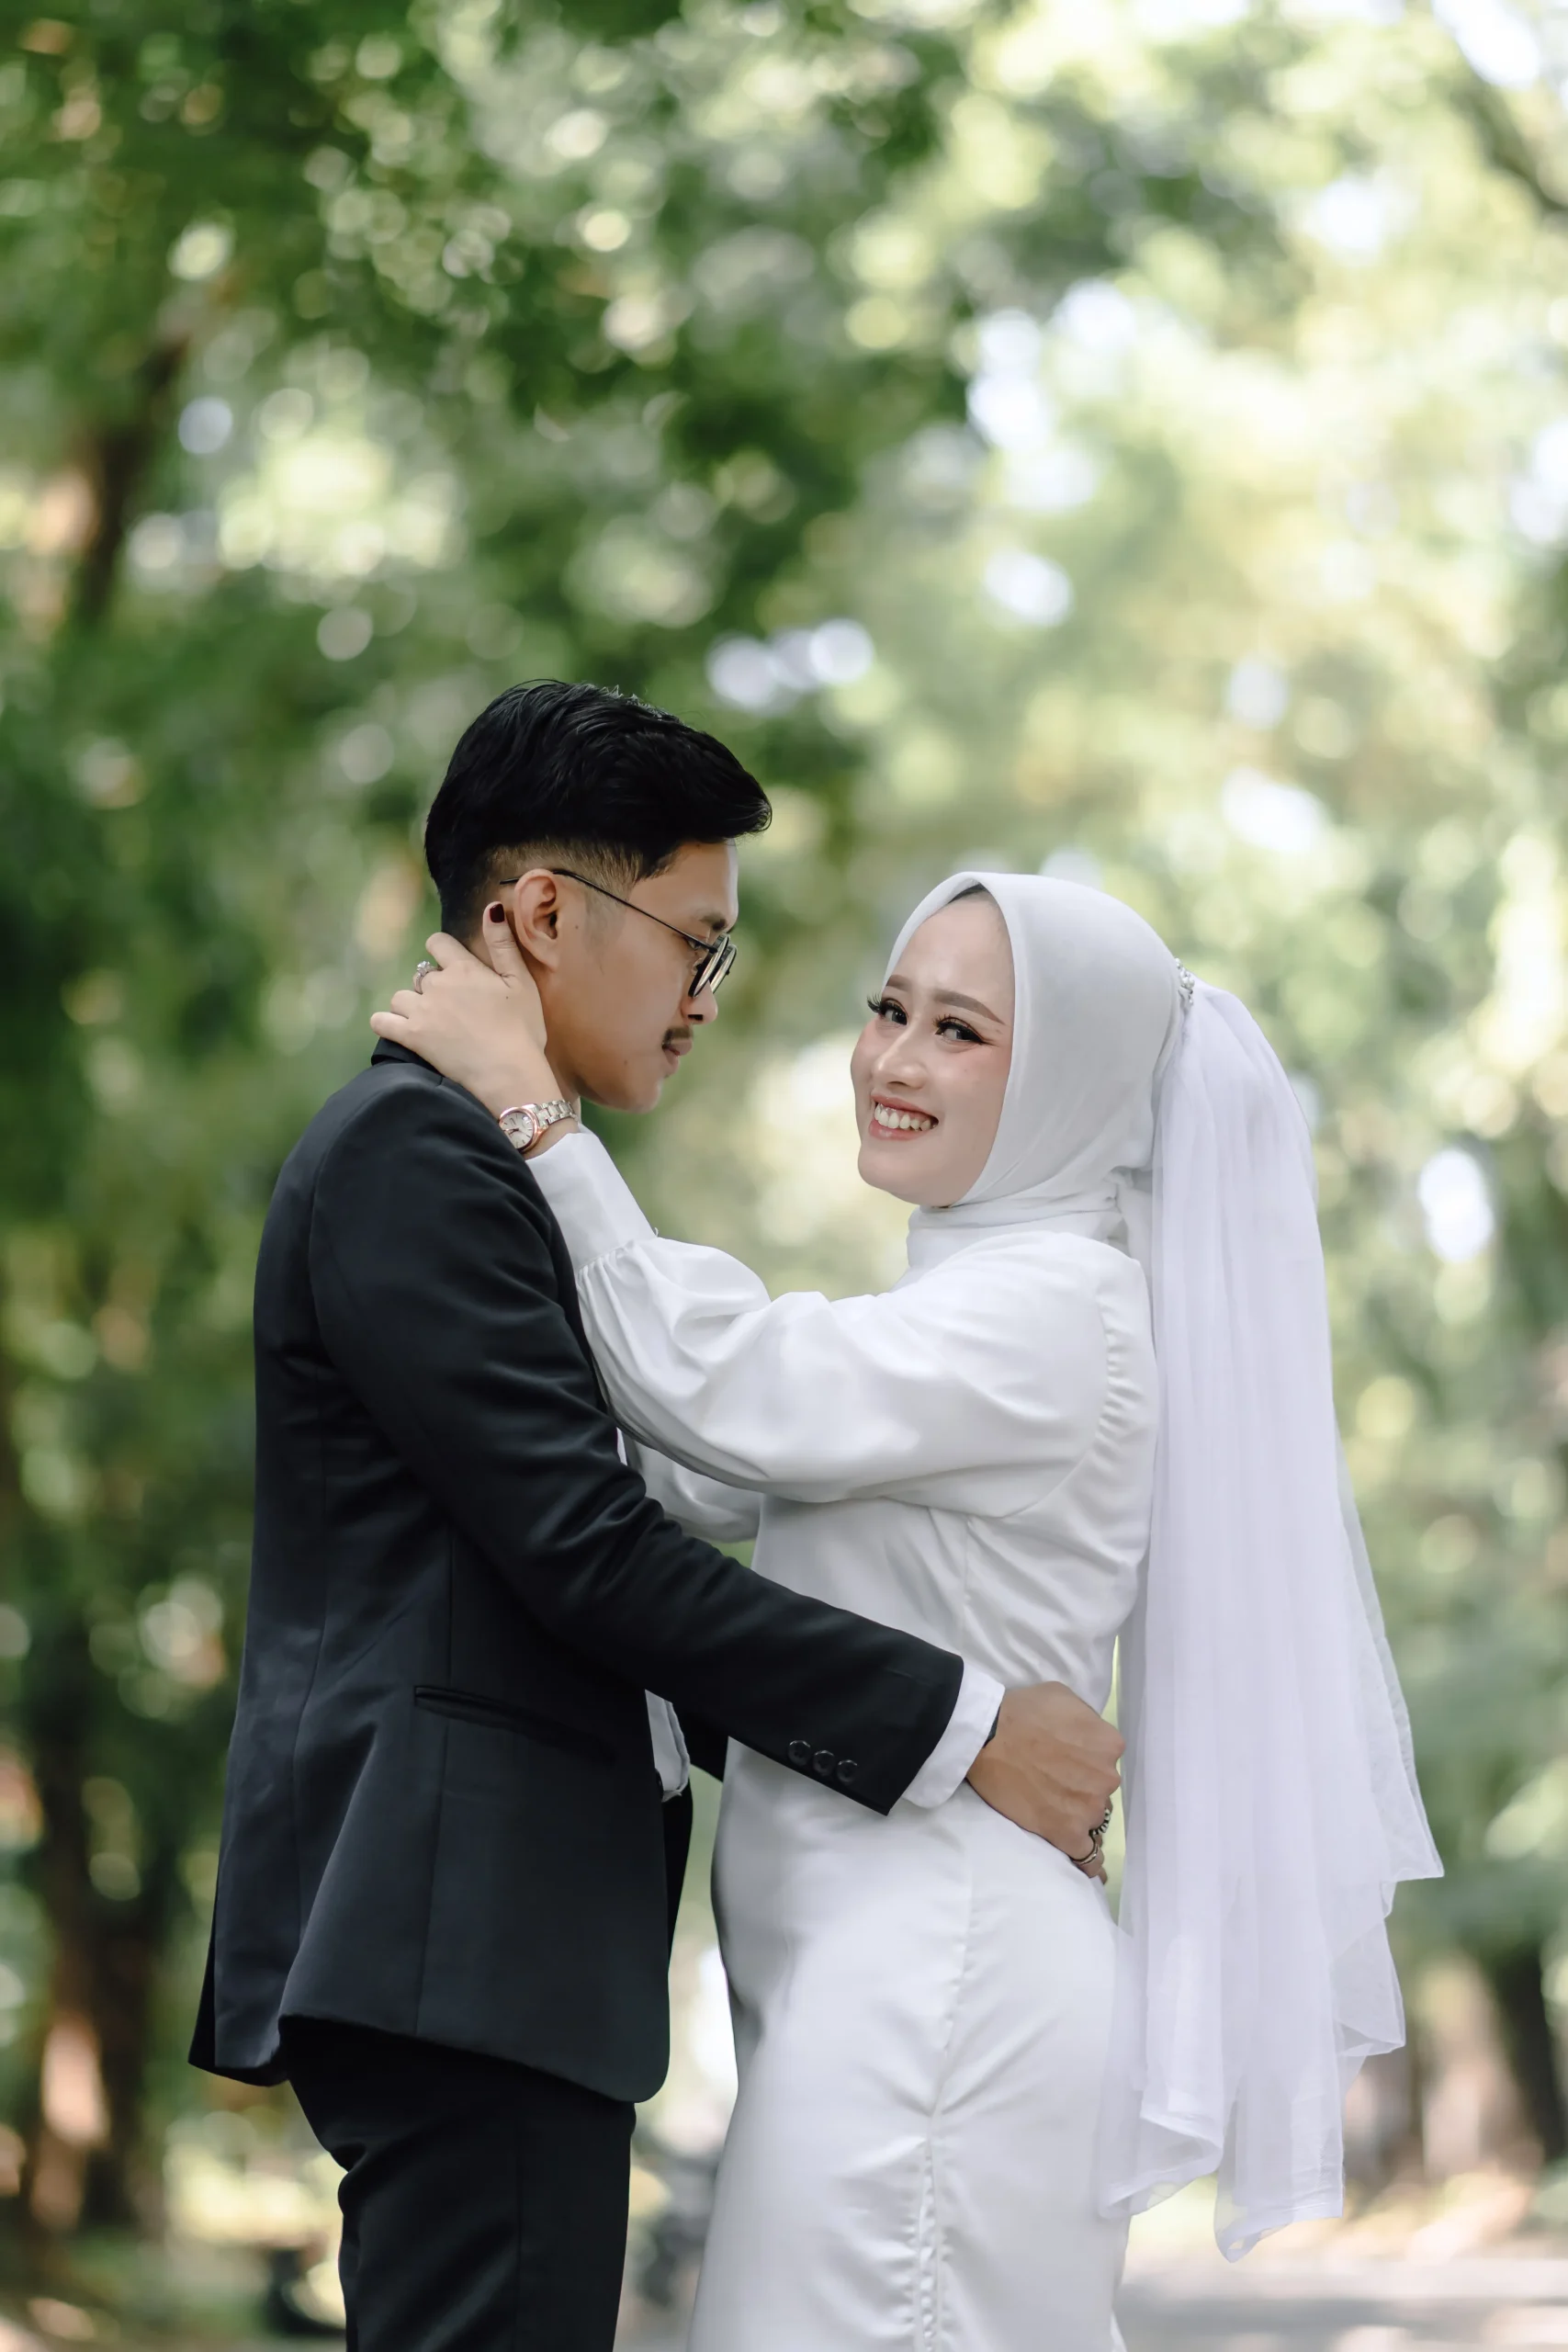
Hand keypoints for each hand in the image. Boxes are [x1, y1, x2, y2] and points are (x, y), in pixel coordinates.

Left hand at [370, 906, 568, 1124]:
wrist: (508, 1072)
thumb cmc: (522, 1029)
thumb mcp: (521, 982)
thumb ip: (503, 944)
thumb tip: (490, 907)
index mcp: (464, 969)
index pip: (438, 943)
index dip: (441, 951)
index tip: (451, 968)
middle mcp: (438, 985)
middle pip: (421, 975)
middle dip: (431, 987)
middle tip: (450, 1008)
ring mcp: (422, 1011)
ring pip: (401, 997)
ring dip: (410, 1005)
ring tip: (428, 1022)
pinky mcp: (412, 1037)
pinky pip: (382, 1022)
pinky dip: (385, 1022)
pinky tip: (396, 1028)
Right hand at [965, 1683, 1122, 1877]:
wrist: (988, 1738)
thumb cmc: (1022, 1711)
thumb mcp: (1065, 1697)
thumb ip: (1087, 1721)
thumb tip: (1086, 1738)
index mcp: (1110, 1744)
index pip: (1105, 1757)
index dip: (1085, 1758)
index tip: (1066, 1757)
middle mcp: (1107, 1778)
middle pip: (1100, 1787)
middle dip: (1082, 1785)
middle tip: (1052, 1779)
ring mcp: (1089, 1809)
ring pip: (1092, 1816)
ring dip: (1077, 1813)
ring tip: (1050, 1807)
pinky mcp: (1067, 1833)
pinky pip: (1088, 1856)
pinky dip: (1089, 1861)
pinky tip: (1088, 1863)